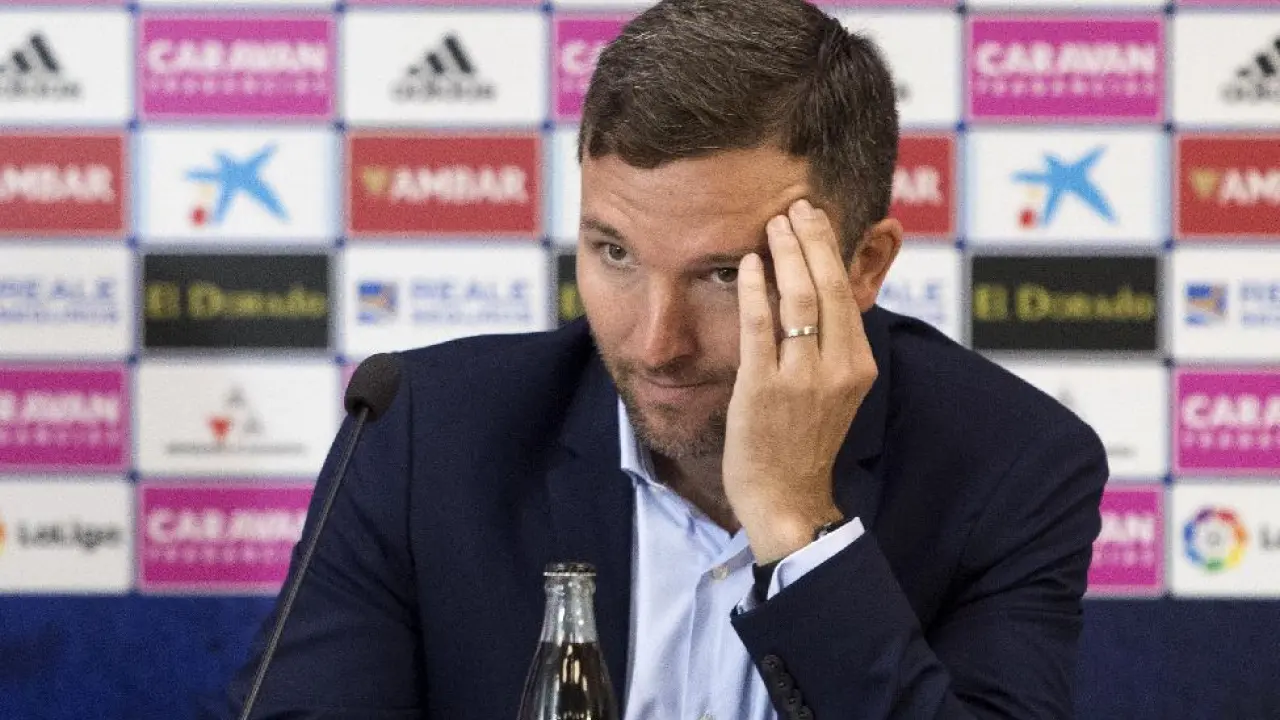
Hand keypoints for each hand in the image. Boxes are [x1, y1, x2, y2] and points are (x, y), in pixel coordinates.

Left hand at [723, 198, 877, 564]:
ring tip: (774, 223)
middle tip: (796, 206)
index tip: (815, 218)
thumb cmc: (804, 443)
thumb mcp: (834, 392)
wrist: (787, 499)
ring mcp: (800, 379)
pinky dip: (755, 289)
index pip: (847, 293)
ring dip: (786, 254)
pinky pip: (759, 327)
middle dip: (812, 240)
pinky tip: (750, 263)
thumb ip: (832, 348)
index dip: (831, 250)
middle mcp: (836, 368)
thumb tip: (822, 298)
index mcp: (858, 366)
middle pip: (828, 287)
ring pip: (799, 300)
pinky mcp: (763, 389)